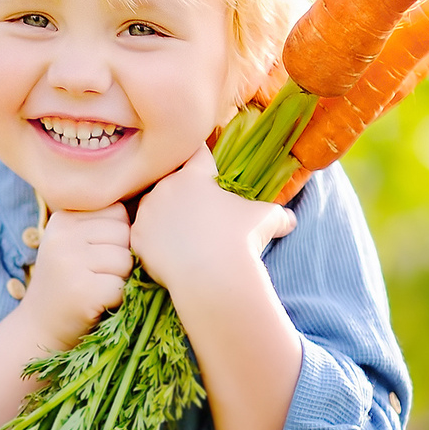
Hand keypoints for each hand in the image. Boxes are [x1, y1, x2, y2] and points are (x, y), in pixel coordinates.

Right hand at [18, 203, 134, 347]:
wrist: (40, 328)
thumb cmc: (68, 283)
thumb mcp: (74, 244)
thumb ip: (103, 224)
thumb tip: (154, 212)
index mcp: (62, 218)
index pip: (117, 212)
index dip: (118, 237)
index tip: (96, 256)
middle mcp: (62, 236)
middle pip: (125, 233)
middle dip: (123, 256)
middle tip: (98, 276)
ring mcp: (70, 262)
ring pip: (127, 259)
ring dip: (122, 278)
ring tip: (98, 288)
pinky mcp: (83, 291)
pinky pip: (124, 286)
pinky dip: (120, 298)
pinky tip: (99, 303)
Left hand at [129, 145, 296, 292]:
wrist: (213, 276)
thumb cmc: (241, 240)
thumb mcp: (267, 219)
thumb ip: (277, 214)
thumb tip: (291, 221)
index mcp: (194, 175)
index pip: (196, 153)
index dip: (201, 158)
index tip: (202, 163)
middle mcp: (166, 186)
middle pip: (171, 183)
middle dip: (182, 195)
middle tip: (198, 216)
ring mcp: (148, 211)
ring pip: (154, 208)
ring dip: (165, 217)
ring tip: (183, 237)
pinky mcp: (137, 236)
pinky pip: (143, 234)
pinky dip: (153, 242)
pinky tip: (169, 253)